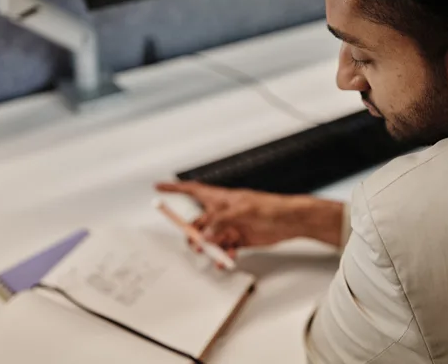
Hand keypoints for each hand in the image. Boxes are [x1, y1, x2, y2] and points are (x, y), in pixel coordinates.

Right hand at [155, 181, 343, 254]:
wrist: (290, 221)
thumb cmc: (269, 207)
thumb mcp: (240, 211)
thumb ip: (219, 223)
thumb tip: (203, 236)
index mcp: (220, 198)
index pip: (191, 190)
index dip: (174, 188)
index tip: (158, 188)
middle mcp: (222, 212)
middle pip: (198, 223)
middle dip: (194, 235)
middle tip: (196, 245)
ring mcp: (229, 226)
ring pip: (210, 240)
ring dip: (212, 249)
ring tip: (218, 254)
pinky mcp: (239, 239)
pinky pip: (224, 249)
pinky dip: (224, 256)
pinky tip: (229, 259)